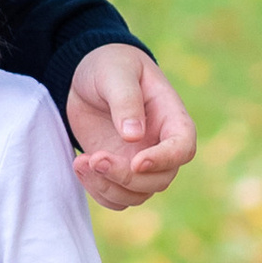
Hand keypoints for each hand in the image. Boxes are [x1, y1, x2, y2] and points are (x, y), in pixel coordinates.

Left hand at [66, 43, 197, 211]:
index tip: (137, 161)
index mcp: (171, 118)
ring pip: (136, 194)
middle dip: (126, 177)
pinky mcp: (117, 170)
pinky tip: (78, 165)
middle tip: (94, 158)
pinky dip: (97, 190)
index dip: (164, 160)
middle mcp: (160, 146)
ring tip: (81, 162)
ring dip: (108, 187)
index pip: (182, 148)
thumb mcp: (116, 74)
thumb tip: (134, 135)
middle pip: (159, 180)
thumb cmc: (111, 66)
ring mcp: (139, 161)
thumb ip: (126, 101)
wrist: (89, 76)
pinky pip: (115, 196)